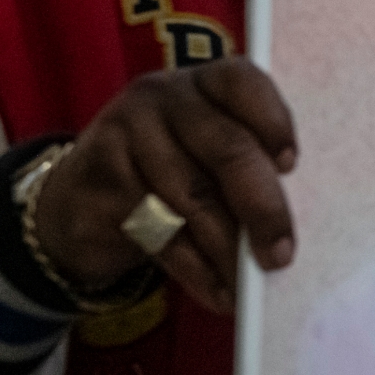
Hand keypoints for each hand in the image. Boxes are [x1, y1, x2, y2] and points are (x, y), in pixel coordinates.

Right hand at [32, 58, 297, 313]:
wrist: (84, 201)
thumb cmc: (173, 176)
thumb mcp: (210, 159)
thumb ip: (248, 171)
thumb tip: (289, 229)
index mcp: (206, 84)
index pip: (245, 83)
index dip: (274, 121)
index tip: (291, 166)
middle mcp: (165, 97)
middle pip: (228, 150)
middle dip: (263, 209)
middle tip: (280, 255)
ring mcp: (127, 133)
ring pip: (194, 198)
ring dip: (229, 252)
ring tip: (251, 288)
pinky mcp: (102, 178)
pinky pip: (160, 230)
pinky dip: (196, 270)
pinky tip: (219, 292)